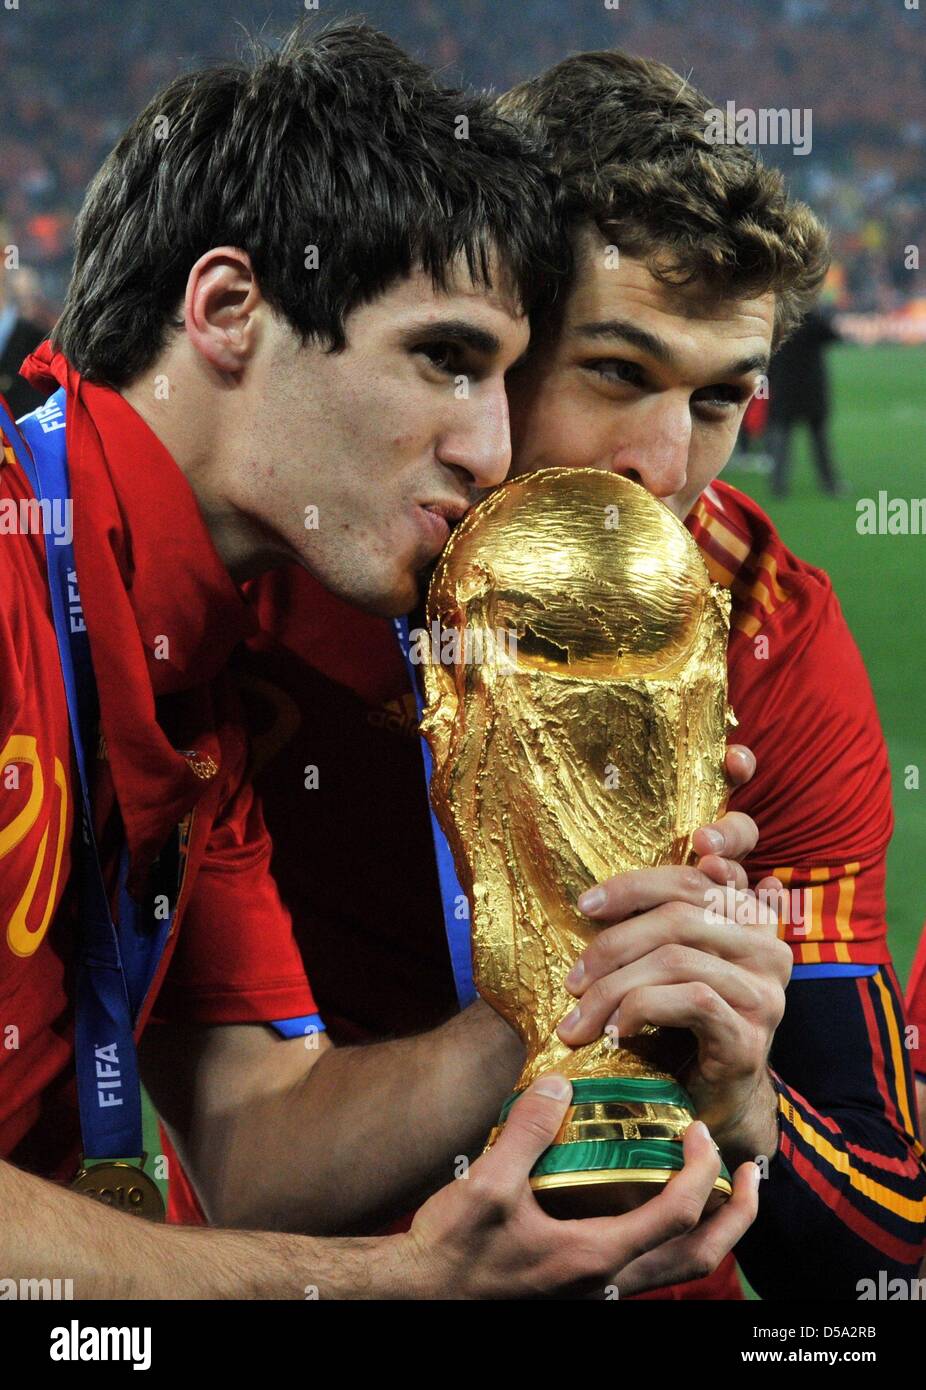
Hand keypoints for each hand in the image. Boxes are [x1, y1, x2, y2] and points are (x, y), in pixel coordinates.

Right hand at [403, 1075, 759, 1298]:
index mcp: (595, 1257)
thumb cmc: (452, 1249)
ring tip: (718, 1187)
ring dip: (710, 1229)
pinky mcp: (581, 1288)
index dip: (700, 1171)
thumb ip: (528, 1131)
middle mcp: (607, 1281)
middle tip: (752, 1172)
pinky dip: (671, 1236)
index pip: (674, 1214)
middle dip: (736, 1215)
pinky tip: (652, 1202)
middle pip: (699, 1256)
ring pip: (677, 1269)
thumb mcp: (486, 1184)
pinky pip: (647, 1267)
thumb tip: (559, 1082)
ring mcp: (597, 1291)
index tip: (700, 1130)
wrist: (420, 1296)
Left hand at [557, 744, 791, 1164]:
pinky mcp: (751, 1035)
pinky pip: (690, 998)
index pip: (702, 876)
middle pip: (681, 914)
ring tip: (581, 1015)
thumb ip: (678, 910)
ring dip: (615, 985)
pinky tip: (615, 1030)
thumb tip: (694, 844)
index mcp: (752, 920)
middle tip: (572, 978)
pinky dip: (641, 1009)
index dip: (650, 876)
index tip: (592, 899)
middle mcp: (769, 949)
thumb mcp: (674, 962)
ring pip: (677, 957)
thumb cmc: (683, 1027)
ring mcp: (765, 992)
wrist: (713, 1105)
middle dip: (613, 942)